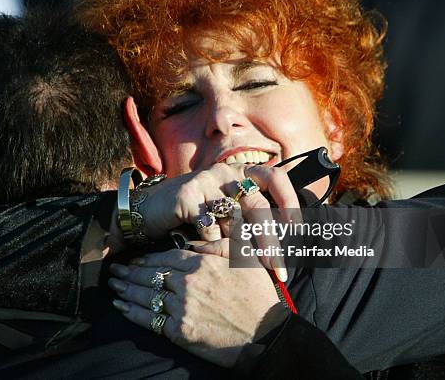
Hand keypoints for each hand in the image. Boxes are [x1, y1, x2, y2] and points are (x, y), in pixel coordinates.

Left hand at [108, 247, 279, 366]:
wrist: (265, 335)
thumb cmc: (258, 296)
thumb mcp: (245, 260)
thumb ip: (219, 245)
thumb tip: (195, 243)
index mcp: (201, 265)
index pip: (166, 257)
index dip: (148, 258)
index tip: (136, 260)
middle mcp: (187, 284)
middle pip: (151, 274)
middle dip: (130, 272)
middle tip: (115, 270)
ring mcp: (181, 308)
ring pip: (146, 294)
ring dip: (126, 289)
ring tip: (114, 286)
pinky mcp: (179, 331)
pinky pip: (150, 319)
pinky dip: (133, 312)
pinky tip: (122, 307)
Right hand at [116, 163, 299, 279]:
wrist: (149, 210)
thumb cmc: (192, 215)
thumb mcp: (223, 213)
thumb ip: (247, 221)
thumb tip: (280, 249)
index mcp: (240, 173)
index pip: (275, 178)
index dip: (289, 200)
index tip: (296, 227)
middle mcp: (226, 173)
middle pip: (258, 207)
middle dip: (269, 242)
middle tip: (278, 269)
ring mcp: (206, 181)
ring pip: (235, 220)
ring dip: (240, 248)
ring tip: (246, 269)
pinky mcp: (188, 194)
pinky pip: (209, 226)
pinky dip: (211, 243)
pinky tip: (206, 251)